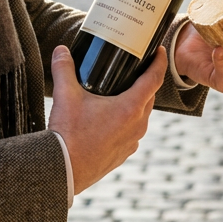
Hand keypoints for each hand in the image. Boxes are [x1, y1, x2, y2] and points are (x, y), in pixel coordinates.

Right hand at [48, 44, 163, 194]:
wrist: (64, 171)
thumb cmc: (69, 135)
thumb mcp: (65, 96)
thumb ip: (64, 68)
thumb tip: (62, 50)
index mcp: (130, 108)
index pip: (155, 78)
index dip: (160, 61)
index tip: (161, 51)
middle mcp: (137, 125)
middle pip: (149, 96)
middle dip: (146, 80)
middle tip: (136, 67)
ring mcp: (132, 141)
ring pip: (142, 115)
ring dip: (136, 101)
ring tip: (121, 91)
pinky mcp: (124, 153)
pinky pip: (133, 131)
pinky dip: (128, 120)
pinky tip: (111, 116)